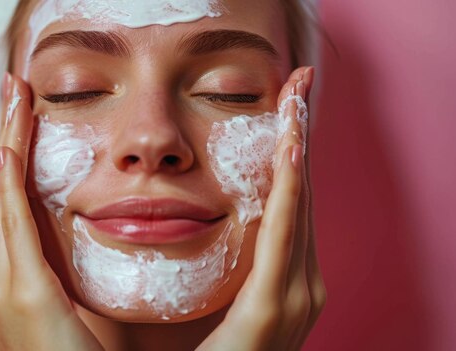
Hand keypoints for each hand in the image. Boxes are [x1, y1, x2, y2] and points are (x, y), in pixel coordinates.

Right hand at [0, 74, 102, 350]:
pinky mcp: (17, 290)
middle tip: (16, 91)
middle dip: (7, 138)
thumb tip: (97, 232)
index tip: (22, 116)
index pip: (5, 206)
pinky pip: (12, 218)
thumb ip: (70, 270)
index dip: (12, 158)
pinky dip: (11, 175)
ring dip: (9, 144)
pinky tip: (13, 139)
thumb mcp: (73, 306)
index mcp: (0, 282)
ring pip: (0, 197)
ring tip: (18, 99)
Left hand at [197, 67, 326, 350]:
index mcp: (283, 283)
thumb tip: (180, 224)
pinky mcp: (275, 308)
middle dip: (300, 138)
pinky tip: (290, 151)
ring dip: (297, 151)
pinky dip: (291, 192)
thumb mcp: (214, 303)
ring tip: (295, 102)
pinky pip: (284, 236)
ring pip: (296, 208)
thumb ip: (212, 266)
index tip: (288, 107)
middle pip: (299, 198)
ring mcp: (296, 298)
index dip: (291, 153)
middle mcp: (300, 286)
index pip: (288, 205)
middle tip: (297, 87)